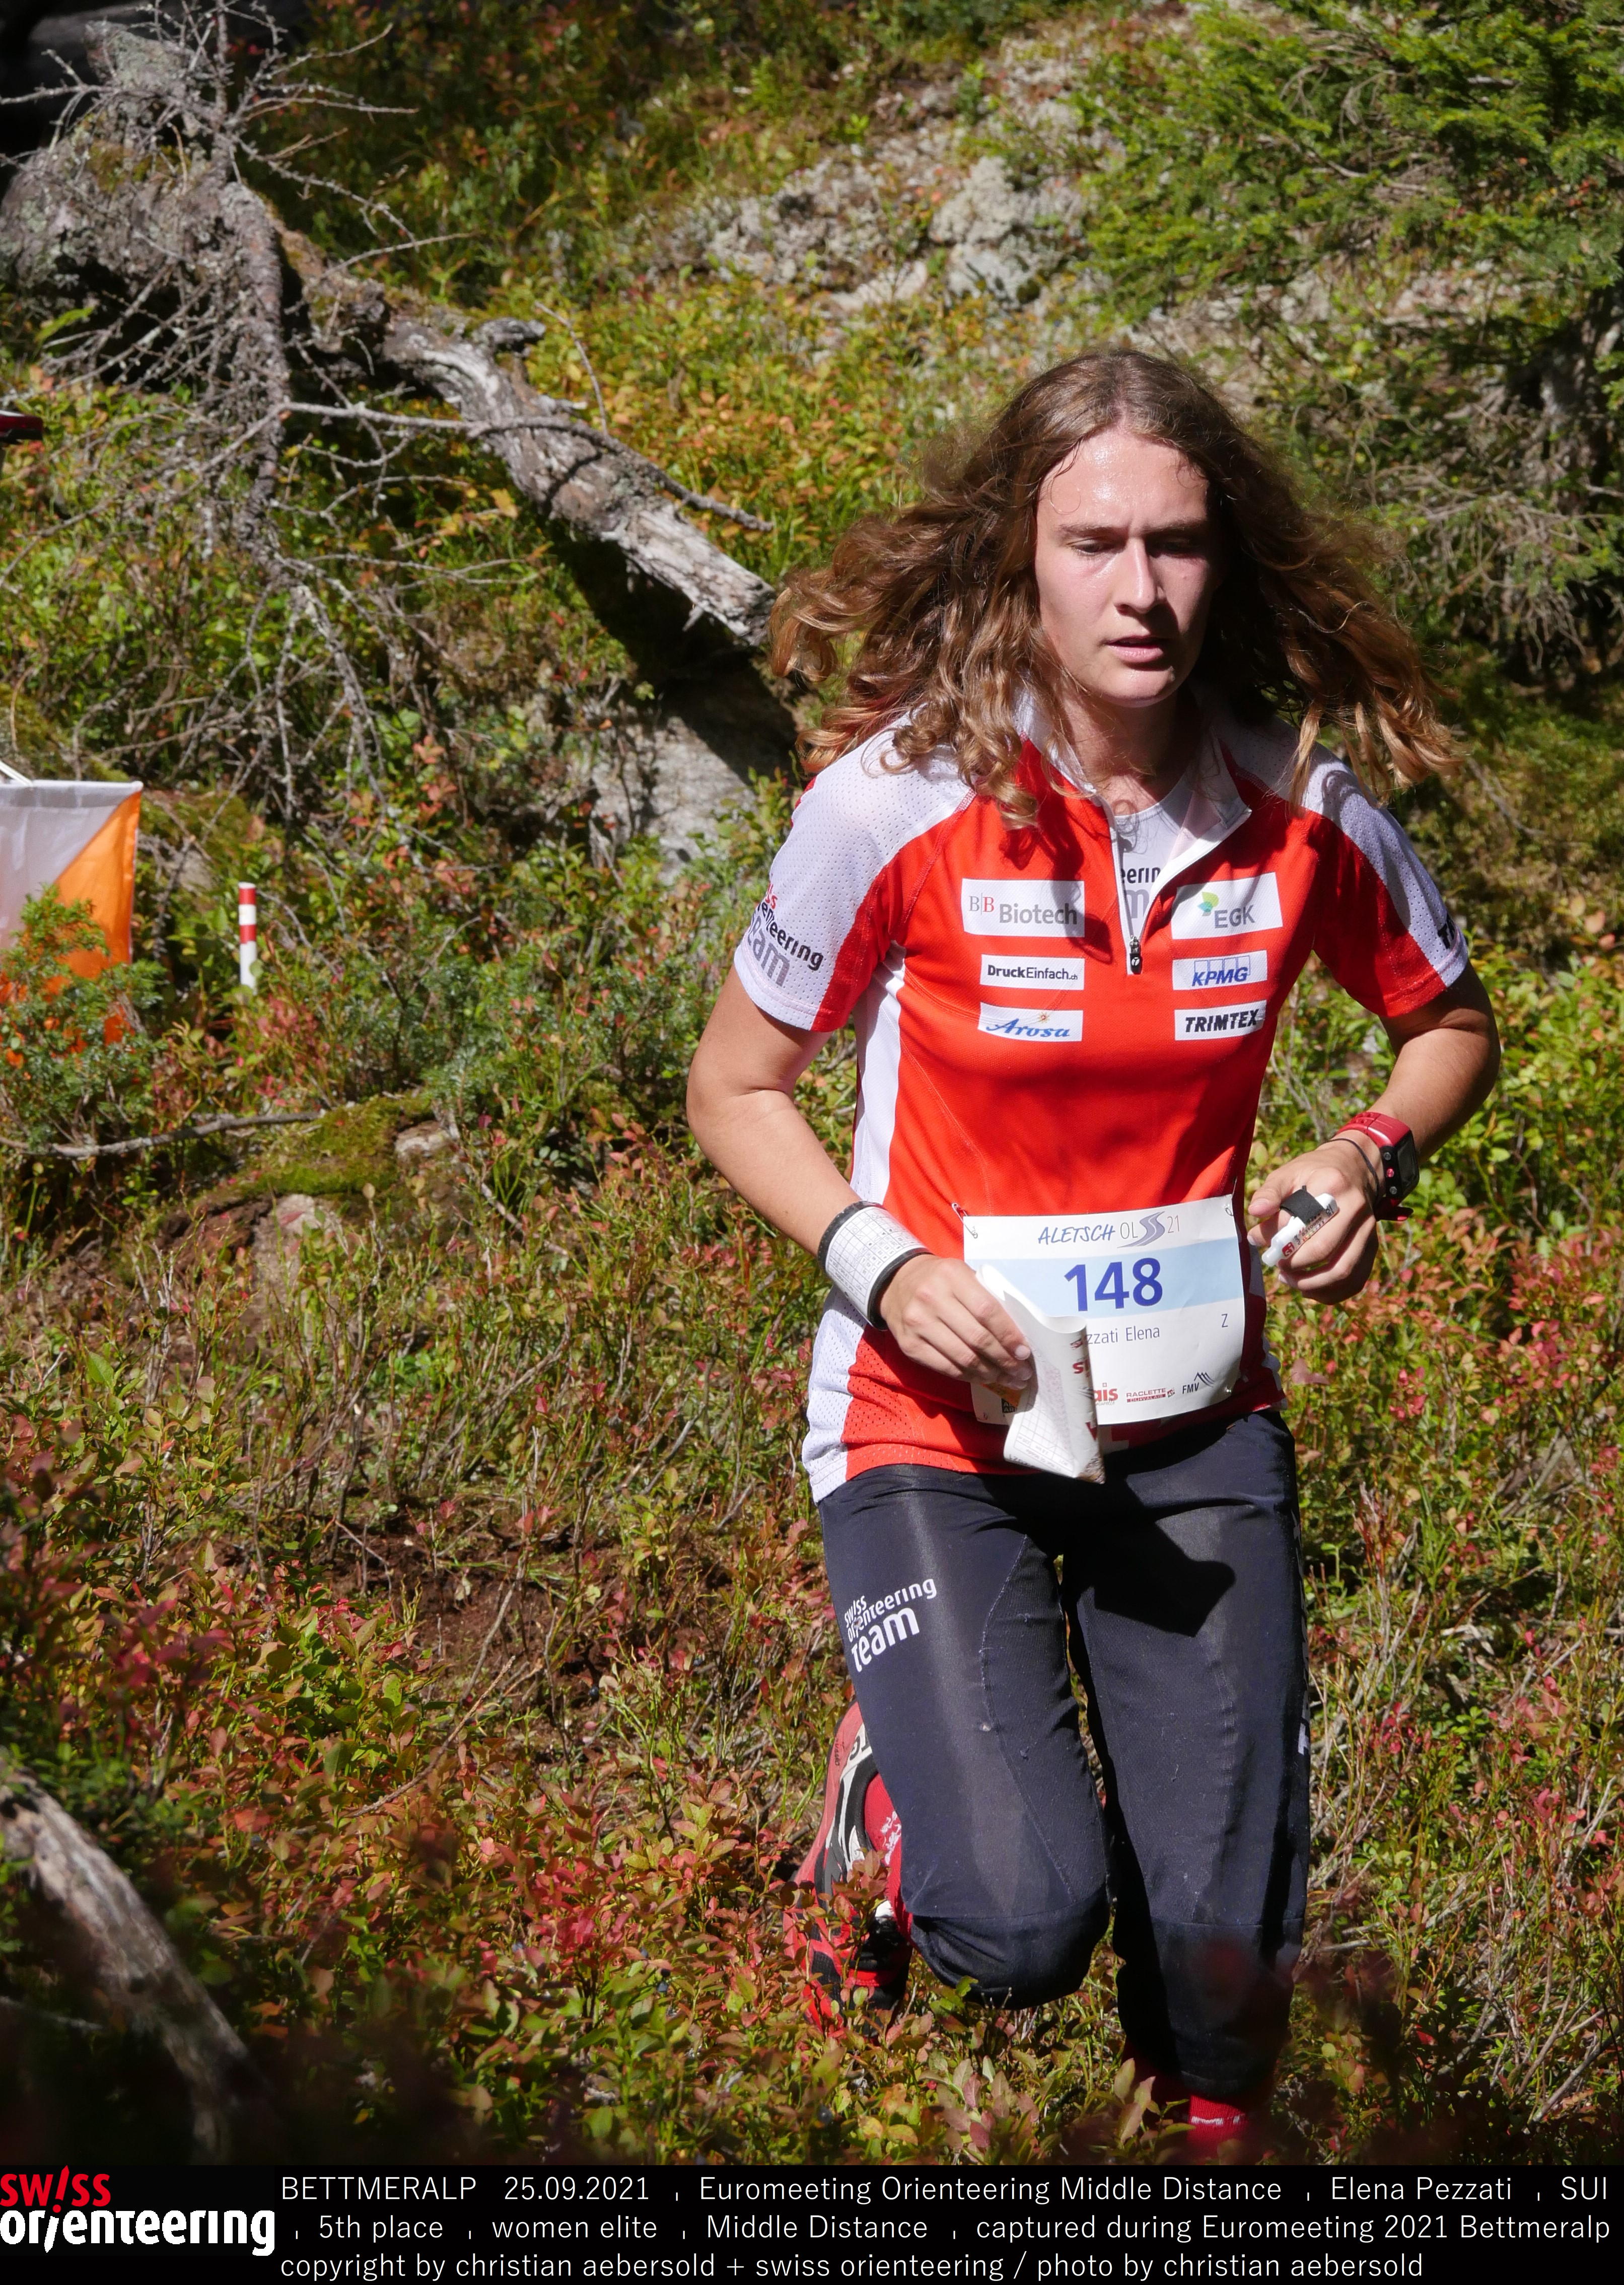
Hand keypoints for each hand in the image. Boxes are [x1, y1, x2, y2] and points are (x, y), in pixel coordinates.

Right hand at [878, 1255, 1033, 1386]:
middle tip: (1021, 1372)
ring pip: (963, 1358)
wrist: (895, 1284)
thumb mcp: (962, 1275)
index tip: (1025, 1353)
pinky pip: (946, 1368)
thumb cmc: (940, 1281)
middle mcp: (932, 1299)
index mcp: (951, 1276)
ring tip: (1007, 1379)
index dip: (1009, 1335)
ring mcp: (918, 1324)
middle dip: (1004, 1360)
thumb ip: (986, 1298)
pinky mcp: (910, 1346)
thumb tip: (1016, 1336)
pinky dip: (969, 1376)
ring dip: (990, 1373)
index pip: (987, 1311)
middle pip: (977, 1338)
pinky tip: (983, 1378)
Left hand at [1247, 1135, 1380, 1303]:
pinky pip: (1355, 1279)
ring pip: (1343, 1271)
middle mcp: (1355, 1208)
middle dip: (1294, 1265)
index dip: (1277, 1238)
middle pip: (1324, 1250)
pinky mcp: (1372, 1246)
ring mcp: (1368, 1229)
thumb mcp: (1289, 1172)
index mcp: (1332, 1185)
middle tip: (1275, 1265)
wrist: (1356, 1168)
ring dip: (1311, 1284)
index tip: (1258, 1242)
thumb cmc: (1314, 1172)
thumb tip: (1256, 1213)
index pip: (1302, 1221)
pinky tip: (1308, 1289)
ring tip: (1289, 1280)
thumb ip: (1270, 1192)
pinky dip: (1331, 1292)